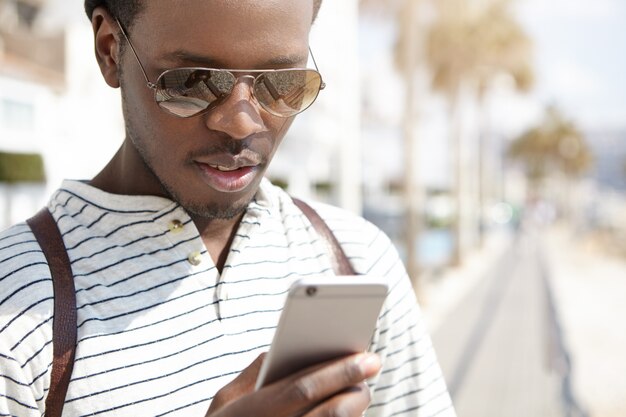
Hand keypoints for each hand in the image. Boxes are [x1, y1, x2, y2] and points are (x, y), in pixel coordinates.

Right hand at [206, 352, 380, 416]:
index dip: (337, 371)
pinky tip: (348, 407)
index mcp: (253, 412)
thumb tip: (283, 350)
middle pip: (329, 411)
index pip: (302, 388)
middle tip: (375, 362)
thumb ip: (253, 373)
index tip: (365, 354)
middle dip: (355, 385)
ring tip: (361, 386)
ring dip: (354, 407)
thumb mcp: (225, 400)